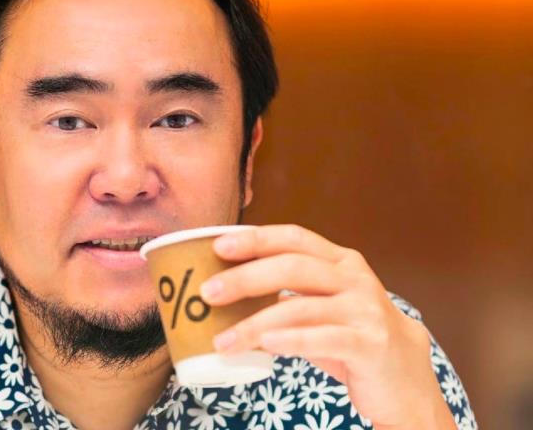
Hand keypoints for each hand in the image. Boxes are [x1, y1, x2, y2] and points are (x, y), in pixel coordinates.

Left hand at [199, 224, 452, 428]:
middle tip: (208, 293)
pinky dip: (291, 340)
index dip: (256, 239)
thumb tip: (222, 289)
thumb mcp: (321, 305)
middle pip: (293, 268)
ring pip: (301, 308)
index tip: (218, 247)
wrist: (405, 376)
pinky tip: (265, 345)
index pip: (294, 238)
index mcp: (340, 262)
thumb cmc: (349, 336)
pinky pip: (324, 339)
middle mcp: (355, 279)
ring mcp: (365, 311)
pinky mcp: (370, 344)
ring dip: (254, 324)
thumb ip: (286, 293)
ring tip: (222, 340)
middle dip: (246, 278)